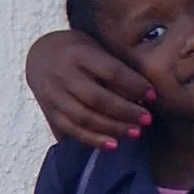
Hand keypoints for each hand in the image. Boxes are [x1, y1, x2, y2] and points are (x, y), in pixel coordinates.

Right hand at [27, 27, 153, 151]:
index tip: (153, 96)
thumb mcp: (95, 48)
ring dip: (113, 129)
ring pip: (85, 118)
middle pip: (98, 98)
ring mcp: (54, 95)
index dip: (134, 85)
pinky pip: (72, 130)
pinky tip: (113, 144)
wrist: (40, 55)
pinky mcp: (50, 112)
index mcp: (80, 54)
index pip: (111, 71)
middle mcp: (64, 74)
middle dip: (126, 111)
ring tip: (135, 133)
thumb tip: (143, 95)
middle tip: (147, 119)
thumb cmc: (79, 52)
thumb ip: (114, 67)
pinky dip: (93, 140)